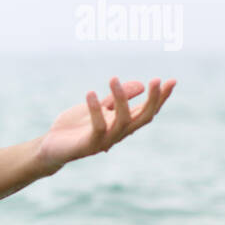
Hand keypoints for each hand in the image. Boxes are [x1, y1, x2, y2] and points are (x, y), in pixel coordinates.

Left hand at [37, 76, 175, 170]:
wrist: (51, 146)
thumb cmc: (75, 127)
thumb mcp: (98, 108)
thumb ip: (116, 99)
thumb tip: (140, 85)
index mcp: (122, 124)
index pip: (147, 111)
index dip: (161, 98)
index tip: (172, 81)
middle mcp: (118, 133)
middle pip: (143, 118)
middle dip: (153, 100)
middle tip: (156, 80)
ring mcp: (105, 141)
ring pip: (122, 121)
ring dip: (121, 99)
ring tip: (113, 78)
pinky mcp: (89, 145)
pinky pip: (98, 127)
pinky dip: (95, 109)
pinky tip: (91, 93)